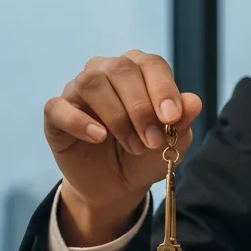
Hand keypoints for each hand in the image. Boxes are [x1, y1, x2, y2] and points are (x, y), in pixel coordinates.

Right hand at [43, 50, 205, 245]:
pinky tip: (99, 137)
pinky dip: (80, 122)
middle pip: (121, 70)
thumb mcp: (171, 144)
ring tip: (134, 146)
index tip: (172, 118)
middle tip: (153, 141)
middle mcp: (105, 72)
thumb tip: (194, 101)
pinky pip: (58, 107)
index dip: (162, 88)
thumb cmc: (146, 155)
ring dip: (117, 117)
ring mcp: (77, 91)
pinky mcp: (56, 114)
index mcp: (137, 71)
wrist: (117, 186)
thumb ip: (182, 123)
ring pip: (91, 83)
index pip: (150, 64)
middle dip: (141, 108)